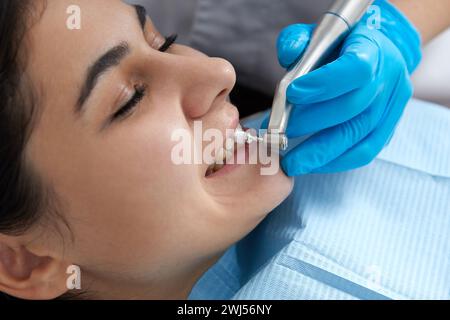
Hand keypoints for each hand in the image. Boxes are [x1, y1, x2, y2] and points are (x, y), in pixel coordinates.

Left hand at [265, 0, 421, 175]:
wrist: (376, 55)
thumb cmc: (340, 47)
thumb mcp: (317, 35)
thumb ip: (298, 41)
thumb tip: (288, 57)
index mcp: (373, 49)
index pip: (356, 69)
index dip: (324, 83)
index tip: (292, 94)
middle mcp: (389, 79)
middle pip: (352, 108)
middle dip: (310, 123)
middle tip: (279, 134)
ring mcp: (392, 107)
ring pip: (357, 136)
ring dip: (319, 152)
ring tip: (291, 161)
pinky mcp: (388, 129)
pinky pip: (364, 152)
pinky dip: (334, 162)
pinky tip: (311, 164)